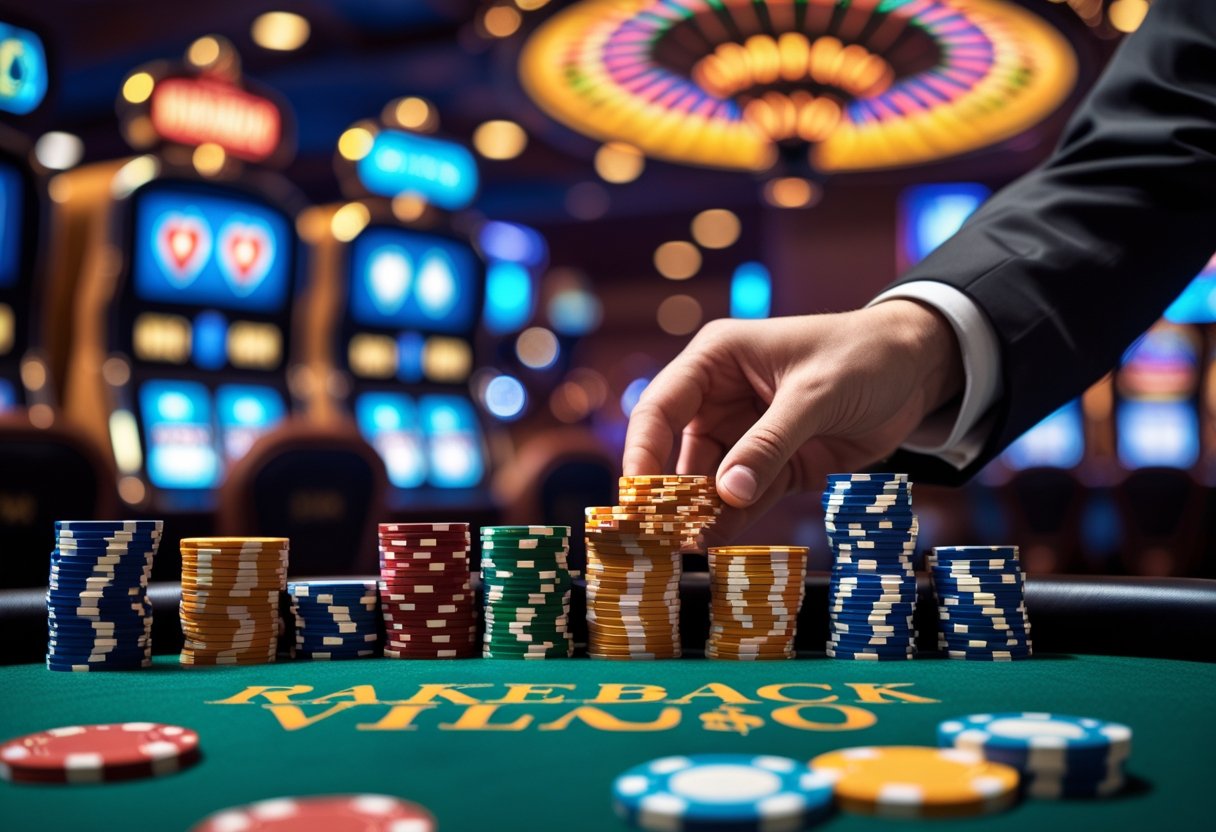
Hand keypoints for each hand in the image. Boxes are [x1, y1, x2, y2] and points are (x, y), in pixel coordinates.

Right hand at [622, 300, 963, 543]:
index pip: (661, 407)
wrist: (919, 370)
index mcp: (717, 360)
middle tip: (655, 535)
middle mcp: (720, 398)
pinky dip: (730, 523)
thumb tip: (725, 495)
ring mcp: (746, 435)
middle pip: (677, 451)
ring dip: (697, 514)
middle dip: (666, 494)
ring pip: (707, 482)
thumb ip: (769, 444)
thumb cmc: (862, 357)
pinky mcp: (774, 466)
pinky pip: (743, 499)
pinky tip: (715, 546)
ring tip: (684, 548)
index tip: (636, 494)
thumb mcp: (814, 395)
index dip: (643, 450)